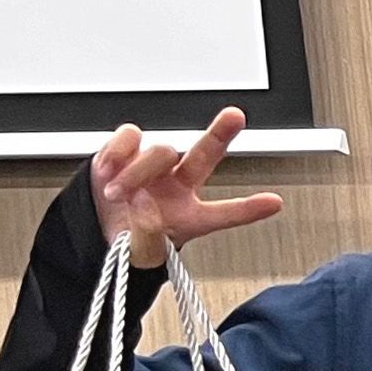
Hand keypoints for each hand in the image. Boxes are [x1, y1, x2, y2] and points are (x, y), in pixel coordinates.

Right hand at [90, 108, 282, 266]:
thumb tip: (145, 207)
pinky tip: (108, 171)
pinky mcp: (125, 150)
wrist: (97, 230)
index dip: (248, 209)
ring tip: (118, 195)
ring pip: (159, 152)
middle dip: (220, 134)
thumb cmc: (128, 240)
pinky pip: (129, 137)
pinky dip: (117, 152)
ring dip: (137, 173)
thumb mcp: (140, 254)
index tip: (274, 203)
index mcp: (191, 216)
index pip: (224, 213)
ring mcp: (154, 165)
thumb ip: (146, 237)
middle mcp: (178, 184)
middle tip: (236, 115)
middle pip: (204, 154)